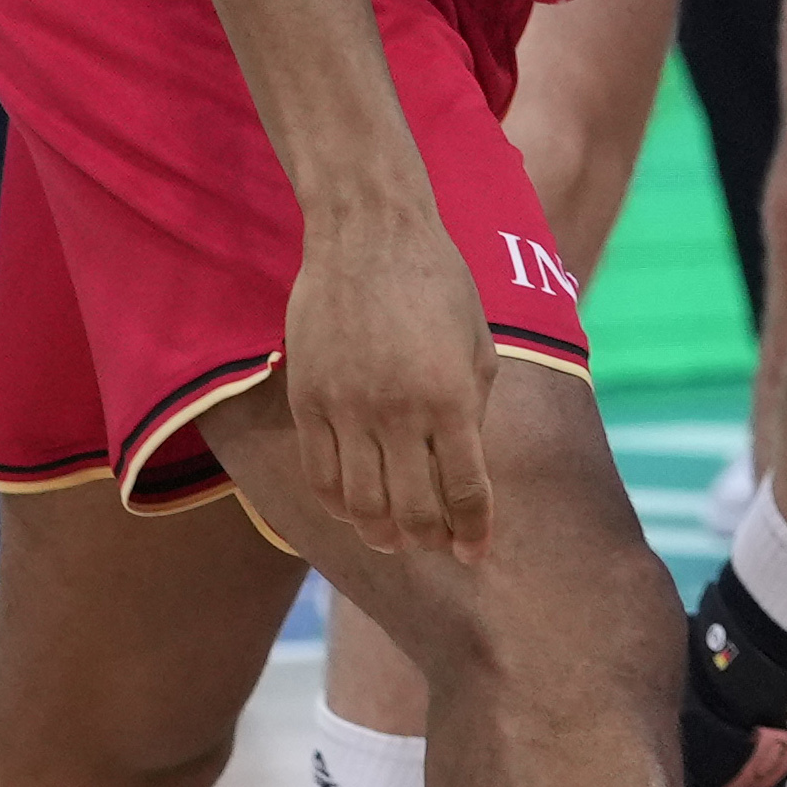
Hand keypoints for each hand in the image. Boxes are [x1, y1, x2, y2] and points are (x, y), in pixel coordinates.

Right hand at [276, 201, 495, 550]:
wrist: (369, 234)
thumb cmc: (438, 283)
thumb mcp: (479, 344)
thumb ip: (472, 408)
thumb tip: (463, 467)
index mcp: (453, 398)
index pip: (466, 492)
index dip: (472, 532)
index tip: (475, 552)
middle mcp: (400, 412)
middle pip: (413, 510)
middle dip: (429, 540)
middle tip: (436, 546)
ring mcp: (348, 408)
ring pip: (361, 503)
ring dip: (381, 532)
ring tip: (394, 537)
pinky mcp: (307, 399)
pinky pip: (319, 474)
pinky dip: (338, 504)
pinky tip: (354, 509)